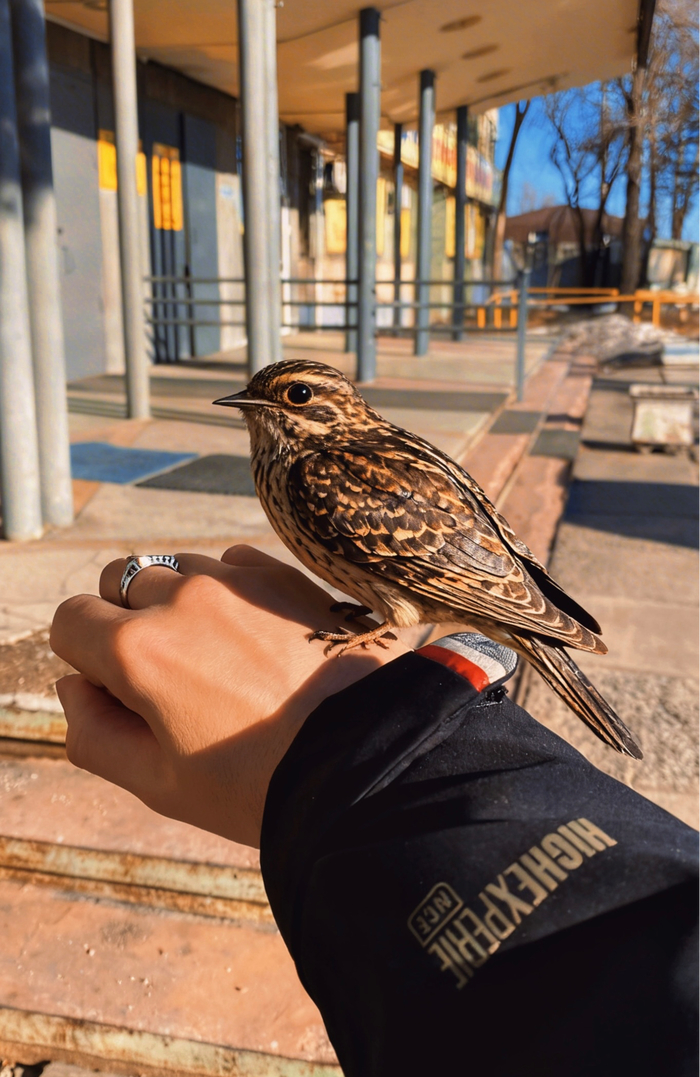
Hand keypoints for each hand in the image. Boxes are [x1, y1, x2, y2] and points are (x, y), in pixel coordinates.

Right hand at [50, 546, 407, 847]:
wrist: (364, 761)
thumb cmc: (258, 784)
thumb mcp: (158, 784)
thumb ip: (92, 734)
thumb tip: (73, 685)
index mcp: (136, 651)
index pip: (71, 620)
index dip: (87, 655)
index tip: (121, 686)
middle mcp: (178, 599)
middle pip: (122, 589)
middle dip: (133, 626)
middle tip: (177, 679)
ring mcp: (234, 579)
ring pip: (177, 571)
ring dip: (183, 604)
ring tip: (225, 659)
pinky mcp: (281, 573)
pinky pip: (231, 562)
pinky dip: (230, 590)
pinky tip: (259, 635)